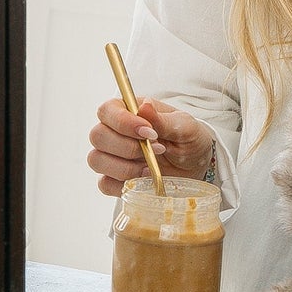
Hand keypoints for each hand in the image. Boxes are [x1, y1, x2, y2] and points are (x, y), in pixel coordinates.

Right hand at [87, 98, 214, 196]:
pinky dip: (123, 184)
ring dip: (125, 167)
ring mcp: (111, 157)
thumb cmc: (189, 139)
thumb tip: (144, 106)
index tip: (150, 133)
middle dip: (127, 147)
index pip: (107, 111)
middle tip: (157, 150)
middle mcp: (114, 132)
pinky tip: (143, 179)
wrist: (196, 165)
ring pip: (96, 160)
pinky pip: (104, 184)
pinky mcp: (114, 179)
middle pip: (97, 136)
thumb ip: (163, 120)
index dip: (122, 122)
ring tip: (150, 167)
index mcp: (128, 111)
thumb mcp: (185, 127)